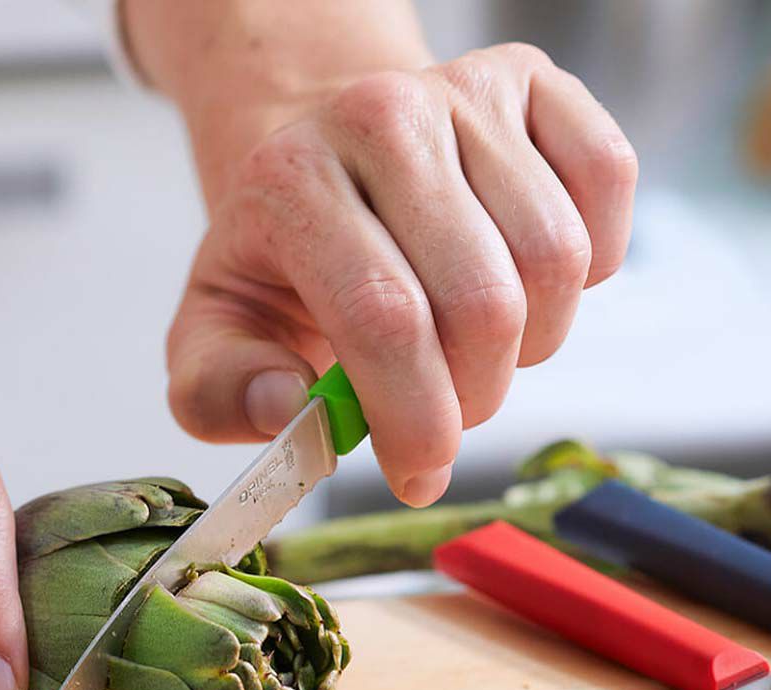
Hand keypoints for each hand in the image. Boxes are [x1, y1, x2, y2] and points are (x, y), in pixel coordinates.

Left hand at [139, 15, 635, 506]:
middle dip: (474, 397)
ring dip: (529, 342)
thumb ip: (223, 391)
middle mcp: (380, 116)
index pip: (383, 318)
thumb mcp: (216, 339)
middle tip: (442, 415)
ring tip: (473, 349)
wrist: (326, 170)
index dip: (417, 418)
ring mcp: (464, 90)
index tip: (420, 474)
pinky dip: (585, 268)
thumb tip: (288, 404)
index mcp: (289, 183)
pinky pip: (606, 188)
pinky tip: (524, 285)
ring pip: (555, 259)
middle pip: (482, 302)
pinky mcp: (532, 82)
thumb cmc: (280, 267)